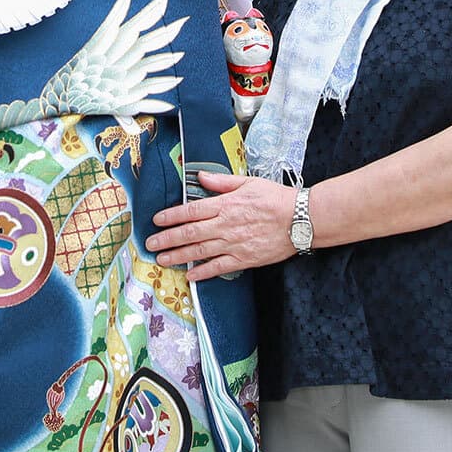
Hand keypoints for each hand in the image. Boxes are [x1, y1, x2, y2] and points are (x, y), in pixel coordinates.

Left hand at [147, 172, 297, 280]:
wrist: (301, 220)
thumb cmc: (276, 198)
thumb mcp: (248, 182)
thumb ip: (222, 182)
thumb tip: (200, 176)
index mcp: (225, 205)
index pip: (191, 211)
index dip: (171, 216)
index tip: (156, 221)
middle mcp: (225, 225)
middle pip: (189, 233)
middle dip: (167, 239)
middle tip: (150, 245)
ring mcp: (234, 244)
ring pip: (199, 251)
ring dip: (178, 256)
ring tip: (162, 260)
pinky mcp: (244, 259)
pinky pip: (219, 268)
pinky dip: (203, 272)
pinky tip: (190, 275)